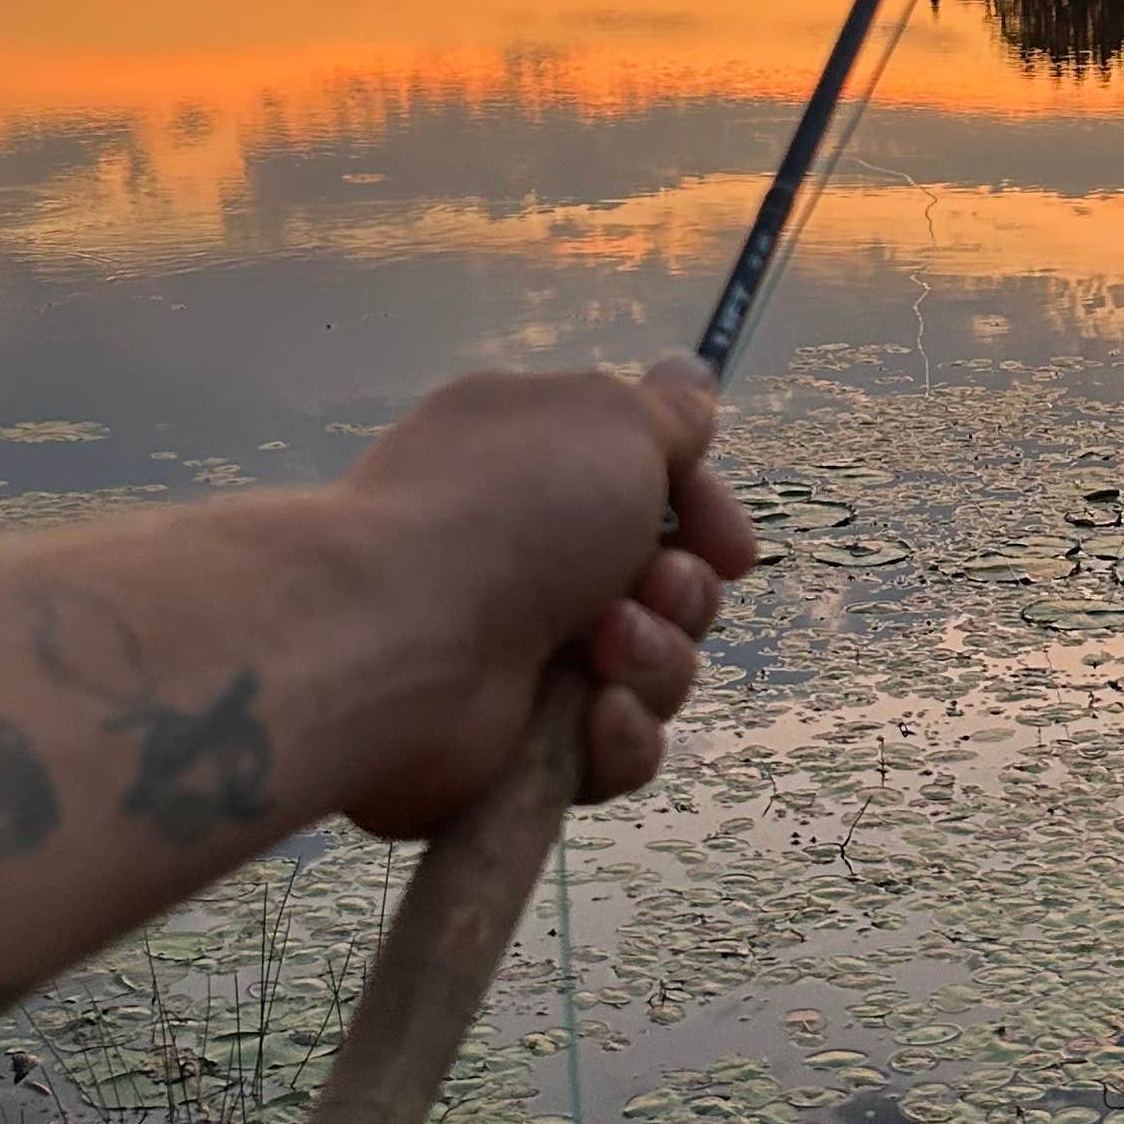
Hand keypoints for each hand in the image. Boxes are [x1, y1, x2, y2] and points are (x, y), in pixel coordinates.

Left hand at [334, 358, 756, 835]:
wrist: (396, 640)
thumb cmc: (508, 513)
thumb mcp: (610, 424)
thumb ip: (667, 411)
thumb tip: (694, 373)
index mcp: (537, 465)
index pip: (656, 492)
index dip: (705, 517)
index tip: (728, 545)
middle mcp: (527, 555)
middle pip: (669, 589)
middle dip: (683, 595)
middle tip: (650, 588)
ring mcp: (523, 653)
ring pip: (655, 671)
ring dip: (653, 661)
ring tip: (602, 651)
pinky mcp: (523, 744)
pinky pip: (617, 750)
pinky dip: (617, 736)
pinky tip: (591, 717)